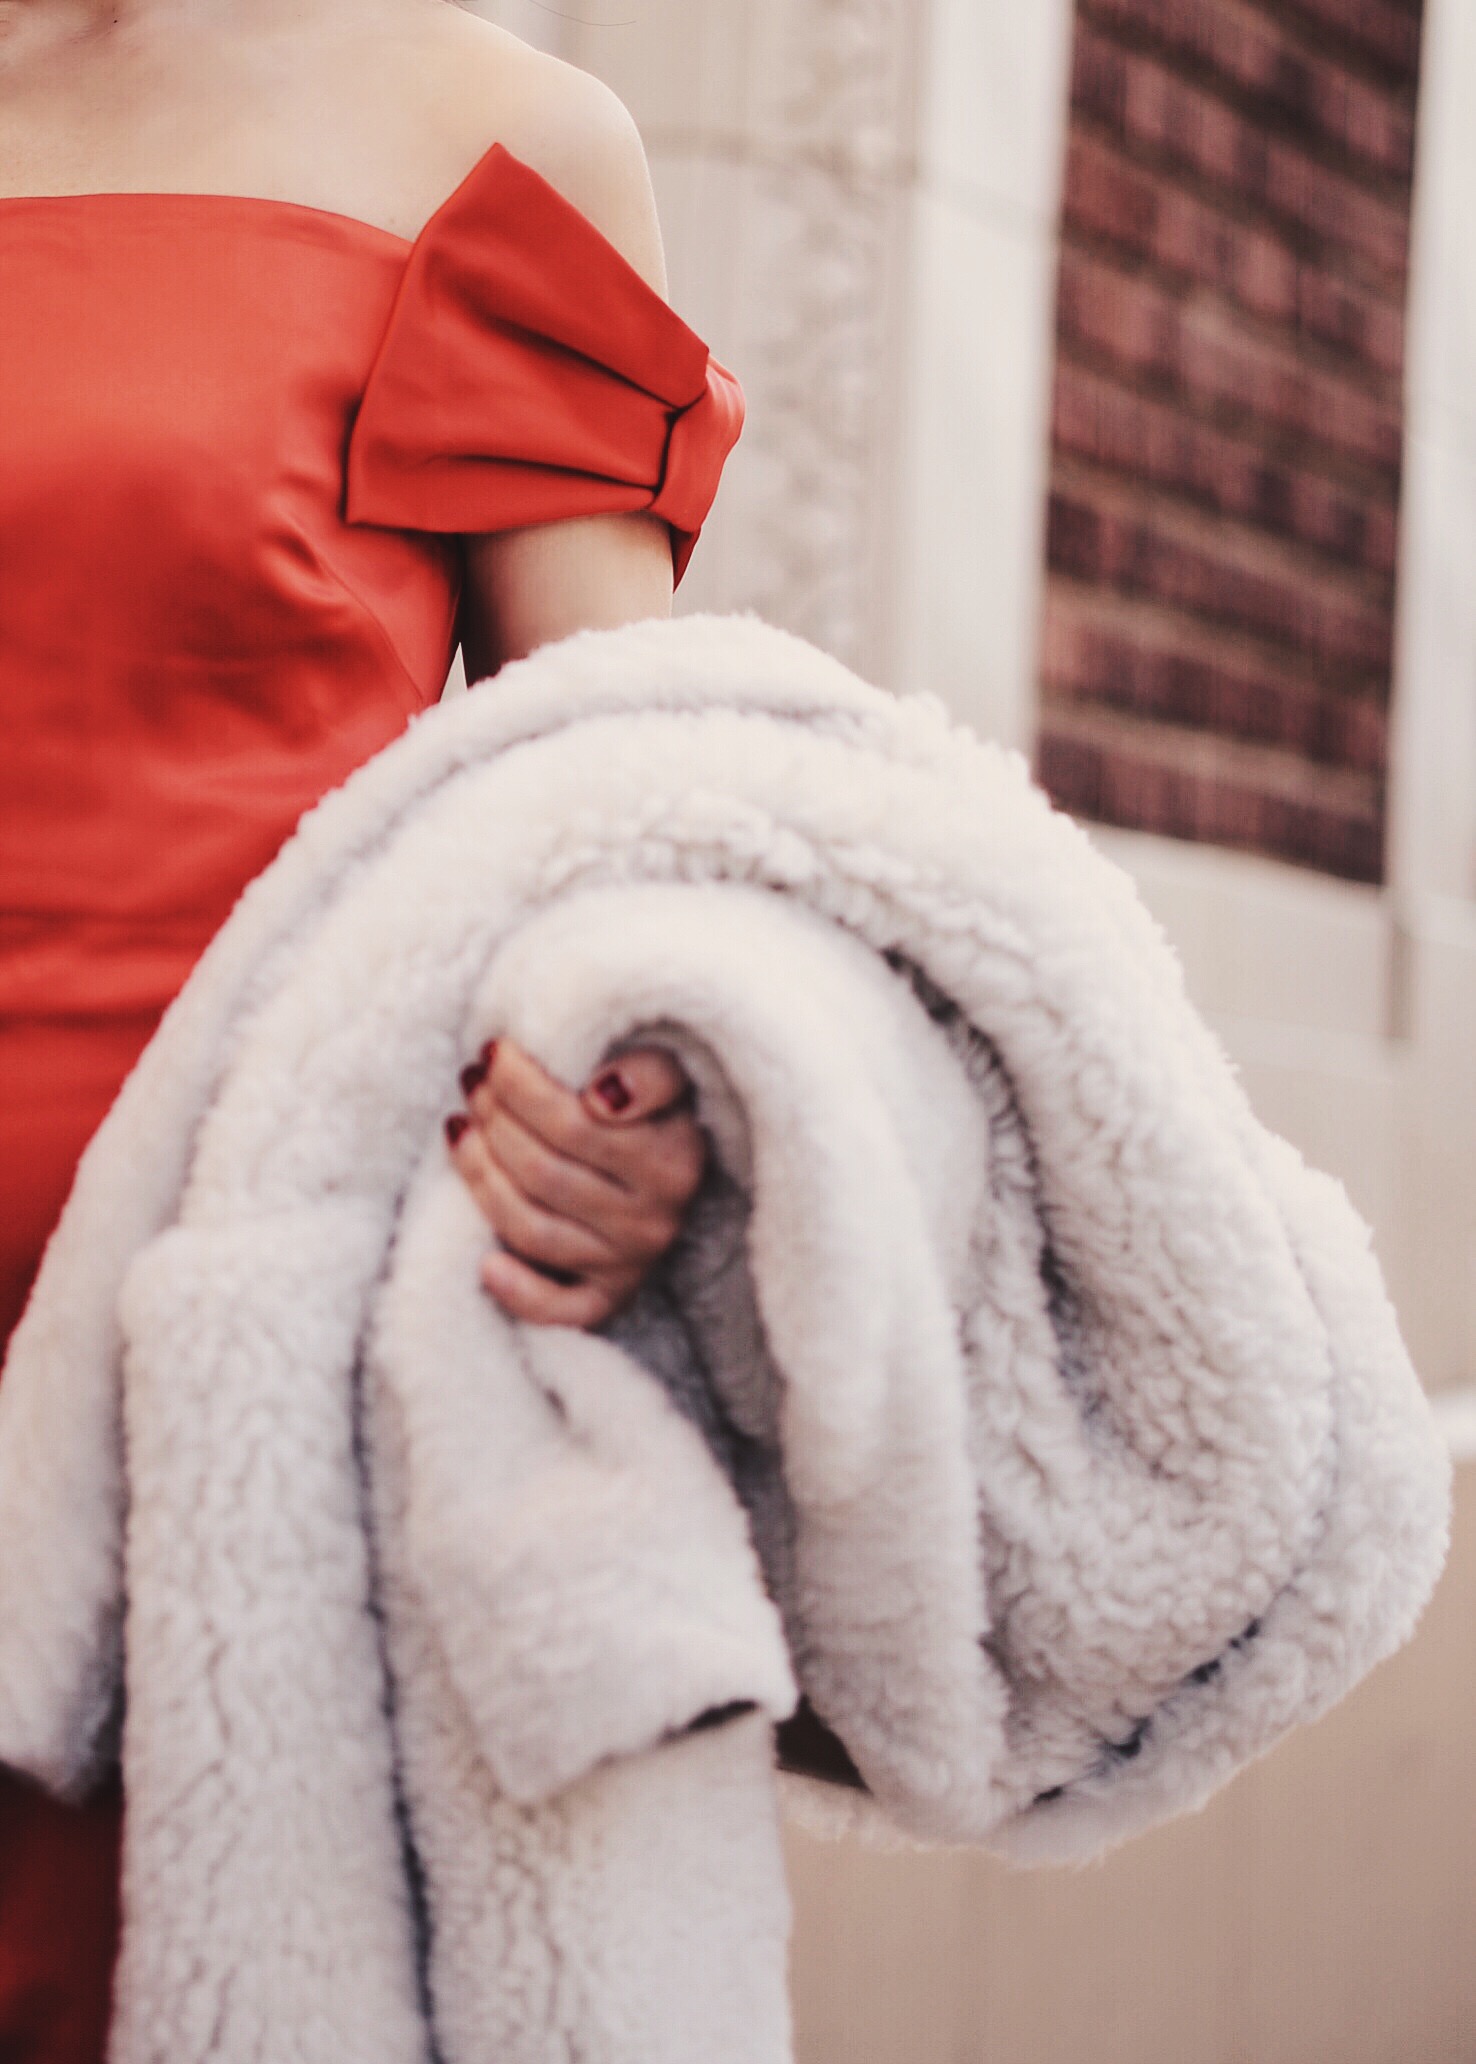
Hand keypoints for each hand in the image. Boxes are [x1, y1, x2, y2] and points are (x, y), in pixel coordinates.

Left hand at [444, 1037, 706, 1327]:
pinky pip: (561, 1310)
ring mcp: (629, 1263)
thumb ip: (650, 1072)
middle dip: (495, 1119)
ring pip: (533, 1228)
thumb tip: (602, 1094)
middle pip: (544, 1172)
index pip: (575, 1124)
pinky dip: (520, 1294)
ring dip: (482, 1177)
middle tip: (472, 1081)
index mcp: (674, 1161)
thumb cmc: (657, 1108)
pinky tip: (486, 1264)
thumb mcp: (669, 1075)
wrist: (678, 1166)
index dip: (521, 1086)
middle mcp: (654, 1219)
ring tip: (460, 1127)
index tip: (494, 1052)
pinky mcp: (608, 1296)